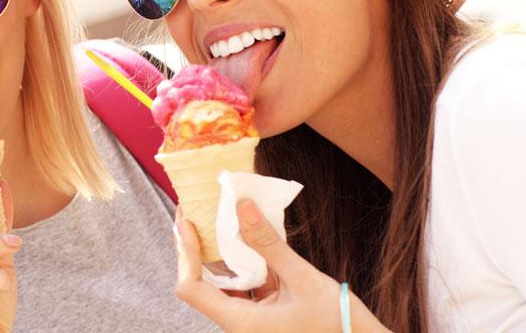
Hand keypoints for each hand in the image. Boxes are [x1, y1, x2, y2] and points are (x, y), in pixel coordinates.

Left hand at [174, 200, 388, 332]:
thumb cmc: (340, 324)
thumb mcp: (304, 279)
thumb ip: (269, 243)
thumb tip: (242, 205)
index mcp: (241, 325)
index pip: (191, 289)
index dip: (185, 254)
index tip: (187, 221)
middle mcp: (240, 328)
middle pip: (203, 284)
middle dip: (199, 248)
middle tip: (196, 210)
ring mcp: (252, 326)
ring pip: (224, 286)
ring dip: (222, 255)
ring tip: (221, 218)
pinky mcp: (265, 321)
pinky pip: (246, 291)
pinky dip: (246, 267)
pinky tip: (251, 239)